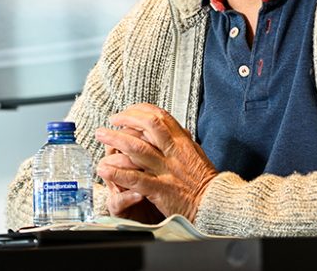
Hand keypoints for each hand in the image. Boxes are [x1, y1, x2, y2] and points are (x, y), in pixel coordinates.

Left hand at [94, 103, 217, 221]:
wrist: (214, 205)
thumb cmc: (203, 181)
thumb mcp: (194, 153)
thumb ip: (179, 140)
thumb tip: (166, 126)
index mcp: (182, 142)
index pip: (160, 116)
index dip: (140, 110)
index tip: (127, 111)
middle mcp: (174, 152)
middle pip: (148, 125)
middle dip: (126, 119)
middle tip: (112, 120)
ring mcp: (167, 170)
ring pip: (138, 148)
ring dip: (116, 140)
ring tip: (101, 135)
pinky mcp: (160, 189)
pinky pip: (135, 178)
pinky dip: (117, 172)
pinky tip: (104, 168)